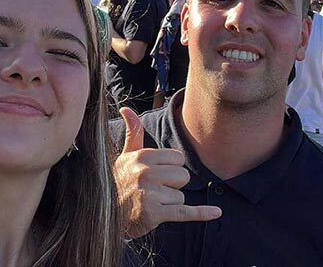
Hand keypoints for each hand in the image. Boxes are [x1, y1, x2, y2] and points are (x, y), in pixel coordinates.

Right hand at [114, 107, 221, 238]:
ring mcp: (150, 194)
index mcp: (142, 156)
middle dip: (173, 185)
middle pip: (183, 176)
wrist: (106, 213)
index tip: (157, 174)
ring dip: (170, 202)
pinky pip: (185, 211)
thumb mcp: (125, 156)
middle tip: (154, 190)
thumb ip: (133, 132)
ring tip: (152, 203)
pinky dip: (201, 213)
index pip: (178, 158)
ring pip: (181, 196)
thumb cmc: (120, 182)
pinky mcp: (154, 214)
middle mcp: (145, 173)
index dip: (171, 168)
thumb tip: (126, 108)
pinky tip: (216, 212)